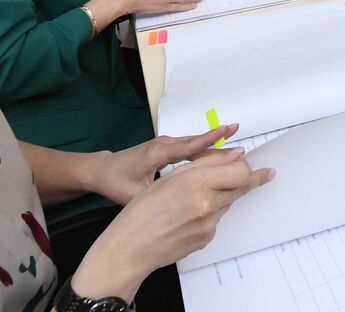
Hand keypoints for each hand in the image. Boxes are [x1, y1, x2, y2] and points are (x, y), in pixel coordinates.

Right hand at [71, 148, 273, 303]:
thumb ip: (206, 163)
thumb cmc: (143, 210)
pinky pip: (216, 219)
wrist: (131, 248)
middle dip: (249, 179)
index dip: (245, 165)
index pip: (239, 170)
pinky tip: (187, 216)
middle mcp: (207, 205)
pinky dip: (208, 213)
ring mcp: (209, 225)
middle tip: (262, 174)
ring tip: (194, 198)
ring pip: (228, 202)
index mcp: (195, 183)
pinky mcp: (207, 238)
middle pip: (241, 186)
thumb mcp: (171, 176)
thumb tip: (235, 155)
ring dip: (222, 195)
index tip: (256, 164)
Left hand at [84, 124, 238, 205]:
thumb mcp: (133, 194)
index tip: (231, 137)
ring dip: (214, 145)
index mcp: (158, 153)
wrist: (102, 169)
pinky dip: (203, 149)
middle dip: (220, 143)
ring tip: (236, 146)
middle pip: (197, 143)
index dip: (211, 142)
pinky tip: (217, 152)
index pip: (190, 146)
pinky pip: (189, 147)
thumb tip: (175, 206)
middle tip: (242, 147)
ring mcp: (165, 144)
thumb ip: (154, 197)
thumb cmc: (115, 181)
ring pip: (194, 144)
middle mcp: (164, 144)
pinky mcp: (166, 149)